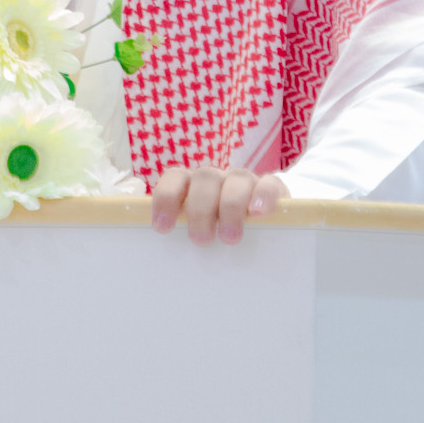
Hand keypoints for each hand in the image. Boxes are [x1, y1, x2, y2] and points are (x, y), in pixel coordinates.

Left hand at [151, 166, 287, 244]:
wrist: (266, 234)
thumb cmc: (218, 238)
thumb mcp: (196, 235)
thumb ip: (178, 234)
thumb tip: (149, 244)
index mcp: (194, 186)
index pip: (176, 178)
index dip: (166, 198)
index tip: (163, 228)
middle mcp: (218, 180)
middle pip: (205, 178)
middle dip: (200, 210)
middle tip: (201, 241)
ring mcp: (246, 182)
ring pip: (237, 179)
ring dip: (231, 206)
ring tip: (230, 238)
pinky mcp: (274, 189)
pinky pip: (269, 184)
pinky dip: (263, 196)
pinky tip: (258, 214)